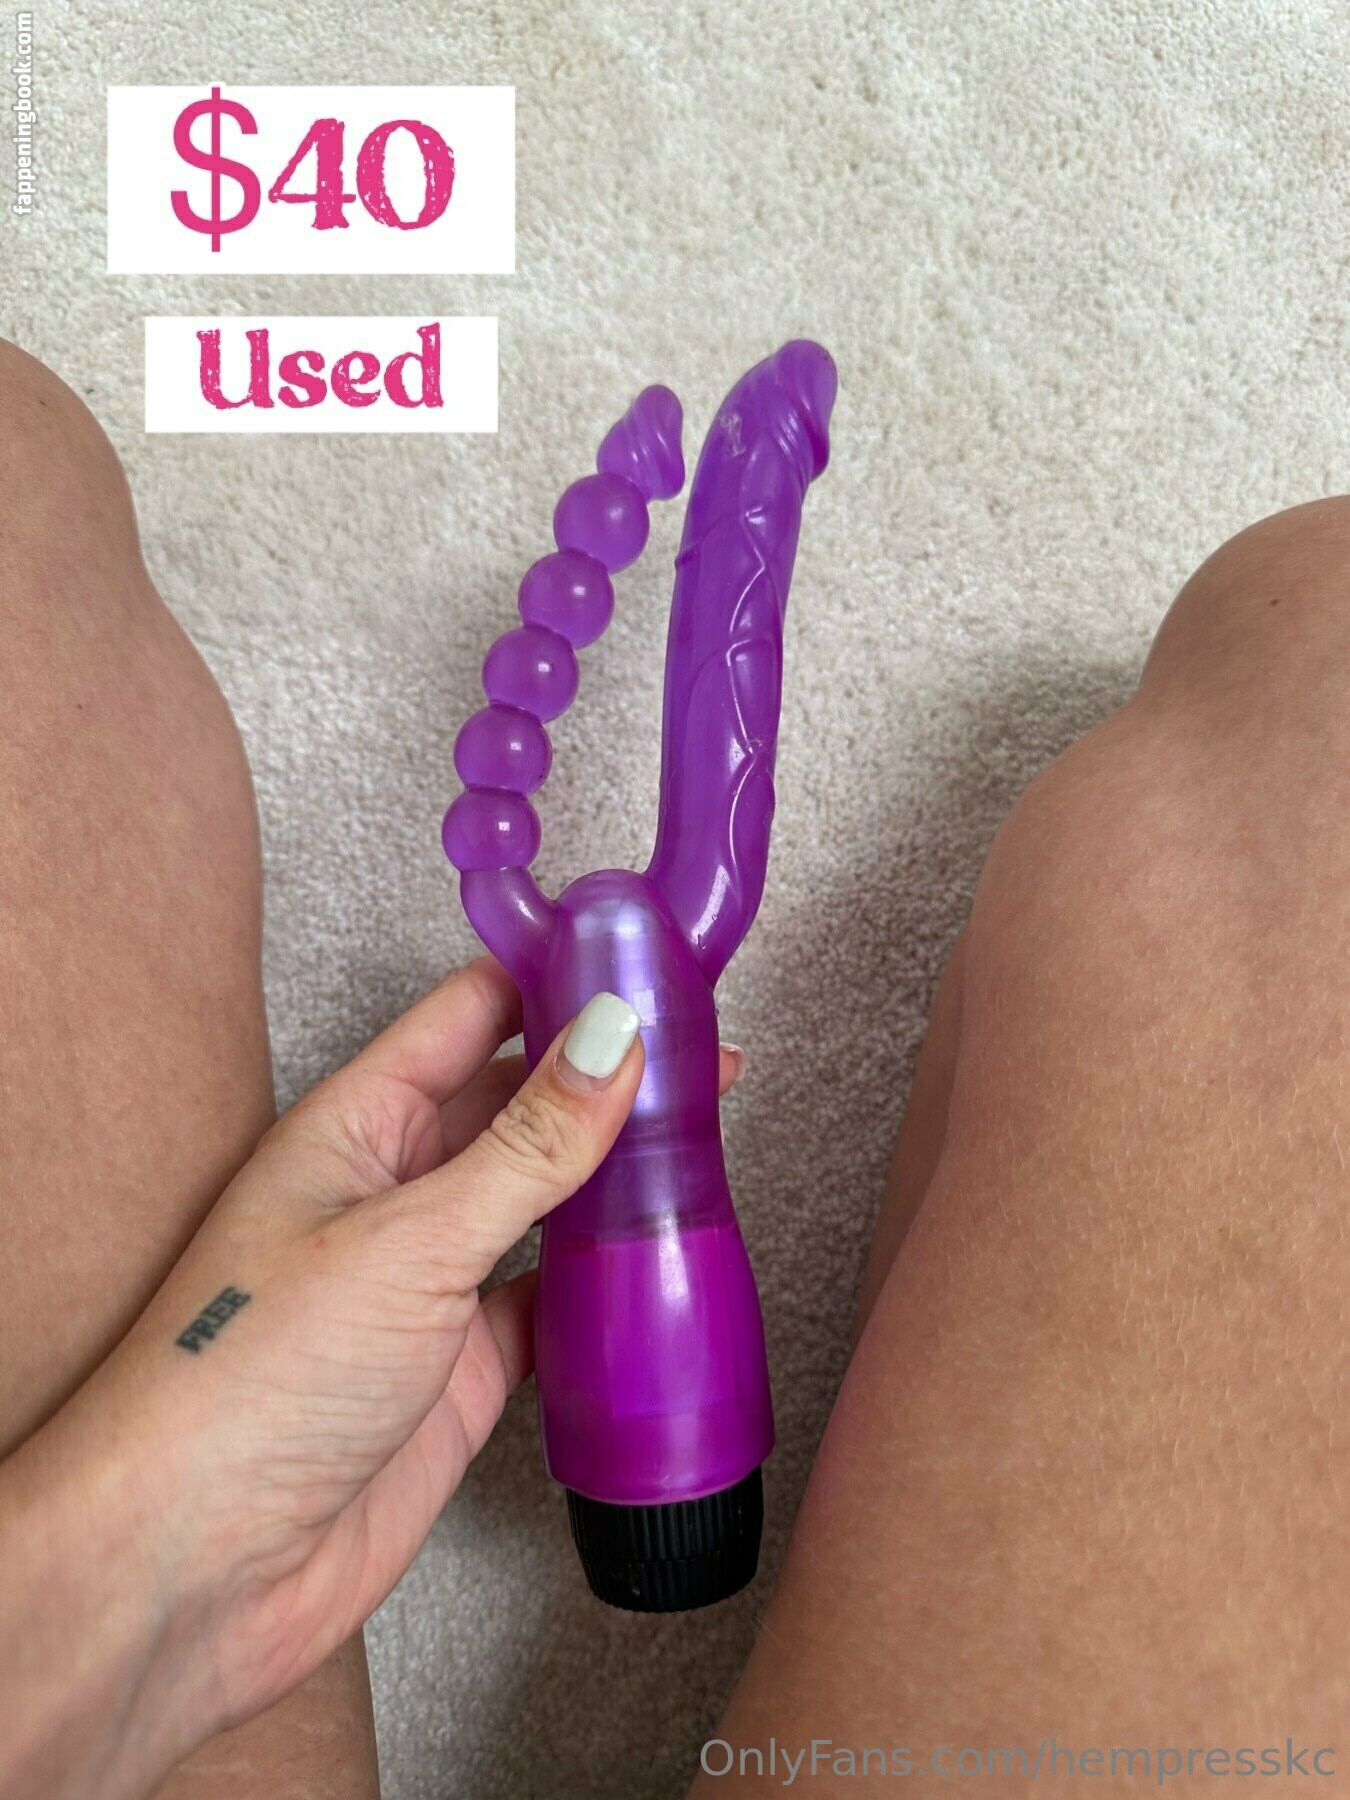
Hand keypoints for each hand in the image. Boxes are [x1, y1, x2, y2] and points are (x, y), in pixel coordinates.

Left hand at [1, 959, 743, 1797]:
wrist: (199, 1569)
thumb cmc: (249, 1379)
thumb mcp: (409, 1239)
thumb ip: (527, 1145)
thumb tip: (614, 1037)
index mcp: (358, 1124)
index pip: (471, 1015)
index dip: (555, 980)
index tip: (646, 961)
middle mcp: (396, 1189)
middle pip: (519, 1104)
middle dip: (605, 1077)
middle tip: (706, 1059)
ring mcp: (432, 1280)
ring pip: (544, 1200)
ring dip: (614, 1176)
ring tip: (707, 1147)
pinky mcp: (463, 1365)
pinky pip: (552, 1299)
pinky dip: (607, 1282)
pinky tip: (662, 1264)